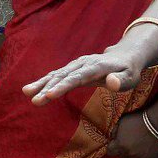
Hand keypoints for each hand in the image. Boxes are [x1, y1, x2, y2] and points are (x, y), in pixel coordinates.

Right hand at [23, 45, 148, 105]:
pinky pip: (56, 75)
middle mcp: (82, 64)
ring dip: (41, 84)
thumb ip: (121, 81)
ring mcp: (75, 65)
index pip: (77, 77)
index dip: (63, 86)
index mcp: (96, 67)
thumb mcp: (131, 77)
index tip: (50, 95)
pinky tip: (32, 89)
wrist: (123, 56)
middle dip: (47, 88)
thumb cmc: (128, 71)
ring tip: (26, 92)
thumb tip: (111, 82)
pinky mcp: (71, 69)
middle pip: (62, 76)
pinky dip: (44, 82)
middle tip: (34, 100)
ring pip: (56, 74)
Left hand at [107, 112, 157, 157]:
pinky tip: (144, 156)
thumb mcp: (121, 122)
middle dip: (123, 151)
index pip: (110, 152)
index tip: (116, 144)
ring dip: (133, 157)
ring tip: (137, 149)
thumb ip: (114, 132)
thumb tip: (113, 138)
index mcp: (119, 145)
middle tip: (129, 143)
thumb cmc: (138, 120)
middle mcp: (128, 154)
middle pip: (121, 156)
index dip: (112, 147)